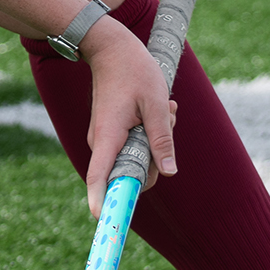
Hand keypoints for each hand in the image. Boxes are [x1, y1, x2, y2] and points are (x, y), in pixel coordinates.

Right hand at [80, 20, 176, 216]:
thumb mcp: (157, 104)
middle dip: (156, 158)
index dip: (101, 201)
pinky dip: (150, 133)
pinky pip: (133, 146)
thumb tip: (170, 173)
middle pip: (129, 174)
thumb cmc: (135, 71)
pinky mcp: (111, 134)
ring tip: (167, 110)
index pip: (99, 177)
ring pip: (135, 158)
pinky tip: (161, 109)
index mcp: (109, 136)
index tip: (105, 222)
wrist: (111, 47)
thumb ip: (163, 140)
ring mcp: (105, 139)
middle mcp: (102, 143)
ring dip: (156, 141)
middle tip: (170, 123)